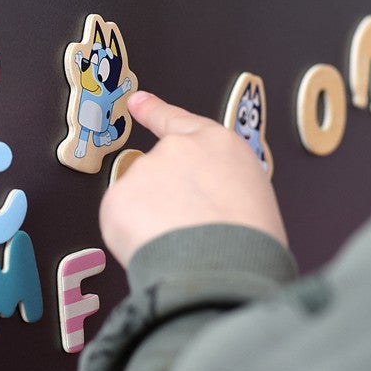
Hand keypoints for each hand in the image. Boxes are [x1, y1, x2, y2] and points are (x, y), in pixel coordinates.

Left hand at [99, 90, 287, 266]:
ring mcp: (146, 170)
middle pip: (158, 173)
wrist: (223, 269)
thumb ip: (219, 187)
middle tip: (187, 231)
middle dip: (163, 199)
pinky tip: (157, 248)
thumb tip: (201, 207)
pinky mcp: (118, 197)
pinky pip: (120, 223)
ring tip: (181, 244)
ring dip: (150, 222)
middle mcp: (179, 149)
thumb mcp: (252, 199)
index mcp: (220, 145)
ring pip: (138, 201)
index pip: (179, 121)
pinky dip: (132, 239)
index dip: (154, 111)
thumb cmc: (249, 245)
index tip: (136, 101)